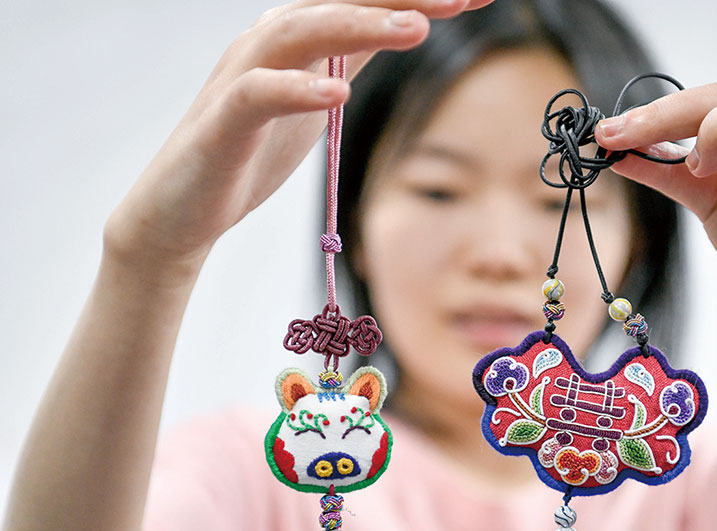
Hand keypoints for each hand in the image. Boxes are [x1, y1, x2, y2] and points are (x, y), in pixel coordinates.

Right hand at [105, 0, 492, 268]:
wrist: (184, 208)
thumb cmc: (252, 150)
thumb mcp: (317, 97)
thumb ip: (352, 59)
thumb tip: (402, 24)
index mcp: (299, 37)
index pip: (365, 2)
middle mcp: (270, 42)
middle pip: (341, 3)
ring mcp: (244, 75)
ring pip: (304, 32)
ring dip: (361, 25)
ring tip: (417, 29)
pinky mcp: (223, 119)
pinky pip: (259, 93)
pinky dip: (298, 89)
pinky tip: (338, 92)